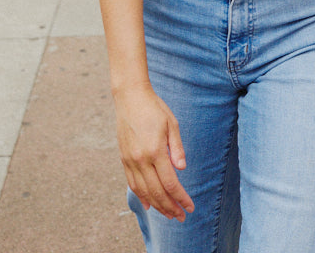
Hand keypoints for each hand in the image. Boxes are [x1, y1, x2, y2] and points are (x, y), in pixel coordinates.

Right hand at [115, 86, 193, 220]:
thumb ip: (177, 148)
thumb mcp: (171, 123)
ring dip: (157, 206)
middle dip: (171, 207)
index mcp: (155, 150)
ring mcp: (130, 160)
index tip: (190, 206)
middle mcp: (141, 159)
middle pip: (157, 192)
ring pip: (144, 191)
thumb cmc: (154, 108)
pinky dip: (141, 197)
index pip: (170, 183)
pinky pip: (132, 184)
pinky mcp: (124, 159)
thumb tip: (181, 169)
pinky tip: (150, 204)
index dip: (181, 198)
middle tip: (181, 217)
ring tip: (169, 214)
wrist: (130, 97)